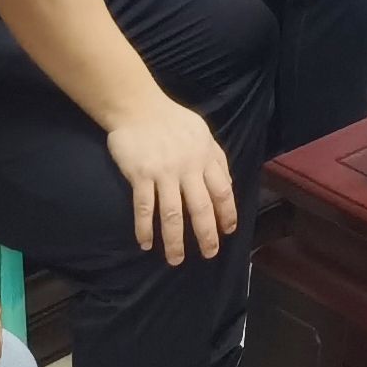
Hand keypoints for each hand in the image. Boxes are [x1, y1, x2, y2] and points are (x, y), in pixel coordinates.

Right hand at [102, 98, 239, 264]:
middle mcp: (188, 167)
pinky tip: (145, 243)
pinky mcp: (140, 175)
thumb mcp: (202, 133)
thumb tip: (227, 186)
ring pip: (172, 214)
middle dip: (206, 234)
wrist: (138, 107)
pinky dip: (145, 228)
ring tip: (175, 259)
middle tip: (209, 254)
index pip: (223, 190)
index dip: (227, 213)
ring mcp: (163, 172)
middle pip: (201, 207)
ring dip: (175, 241)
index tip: (228, 231)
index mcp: (205, 156)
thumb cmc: (172, 120)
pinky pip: (144, 208)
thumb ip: (215, 158)